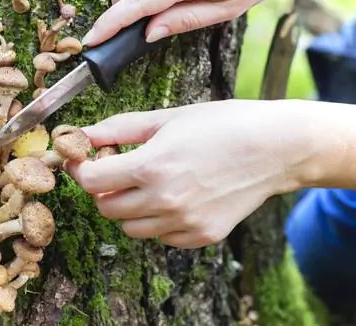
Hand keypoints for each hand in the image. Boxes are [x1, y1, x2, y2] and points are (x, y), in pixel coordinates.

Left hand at [65, 100, 332, 248]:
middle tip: (117, 170)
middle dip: (103, 189)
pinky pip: (161, 236)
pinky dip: (156, 221)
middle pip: (105, 208)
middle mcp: (165, 201)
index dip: (80, 169)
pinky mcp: (202, 236)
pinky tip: (173, 198)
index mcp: (152, 166)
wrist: (276, 148)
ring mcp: (184, 223)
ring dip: (127, 207)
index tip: (83, 160)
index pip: (90, 181)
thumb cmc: (224, 125)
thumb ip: (119, 129)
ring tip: (147, 184)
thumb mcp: (167, 118)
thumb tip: (83, 134)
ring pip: (130, 228)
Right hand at [82, 0, 269, 45]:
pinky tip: (157, 0)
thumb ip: (186, 19)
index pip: (137, 5)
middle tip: (134, 29)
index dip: (111, 24)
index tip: (93, 39)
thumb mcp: (227, 8)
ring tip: (153, 12)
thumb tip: (149, 34)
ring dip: (132, 0)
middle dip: (120, 13)